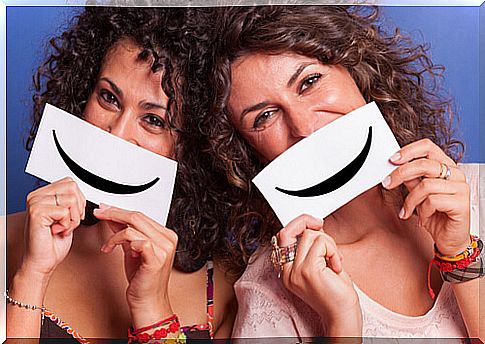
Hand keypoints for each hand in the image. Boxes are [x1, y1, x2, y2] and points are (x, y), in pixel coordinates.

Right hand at [21, 177, 85, 276]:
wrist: (42, 261)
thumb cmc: (54, 242)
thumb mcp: (66, 216)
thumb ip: (70, 200)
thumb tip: (82, 192)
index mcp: (42, 194)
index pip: (70, 183)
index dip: (78, 200)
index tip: (70, 215)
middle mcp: (36, 196)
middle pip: (72, 188)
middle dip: (77, 209)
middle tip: (66, 223)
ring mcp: (35, 203)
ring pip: (71, 199)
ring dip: (72, 218)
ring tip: (61, 228)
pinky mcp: (37, 212)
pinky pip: (65, 211)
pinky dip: (67, 225)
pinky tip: (56, 231)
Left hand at [94, 205, 175, 327]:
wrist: (148, 302)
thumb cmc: (143, 280)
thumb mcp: (131, 250)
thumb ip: (125, 233)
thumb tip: (112, 217)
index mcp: (165, 235)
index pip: (141, 215)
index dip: (120, 210)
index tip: (105, 208)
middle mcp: (167, 239)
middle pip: (137, 216)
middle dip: (114, 213)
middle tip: (99, 213)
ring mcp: (163, 248)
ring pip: (133, 227)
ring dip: (114, 234)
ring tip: (107, 245)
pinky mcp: (155, 258)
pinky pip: (133, 240)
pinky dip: (117, 241)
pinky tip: (110, 249)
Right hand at [277, 214, 361, 336]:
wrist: (343, 316)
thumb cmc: (336, 294)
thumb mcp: (321, 265)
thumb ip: (313, 247)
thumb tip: (313, 226)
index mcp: (288, 271)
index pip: (282, 237)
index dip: (298, 225)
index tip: (314, 223)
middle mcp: (288, 271)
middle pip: (289, 231)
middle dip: (305, 221)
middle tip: (319, 223)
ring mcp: (296, 271)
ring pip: (309, 235)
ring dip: (328, 243)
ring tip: (334, 259)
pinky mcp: (308, 271)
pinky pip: (321, 243)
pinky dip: (333, 250)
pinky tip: (337, 265)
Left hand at [382, 138, 469, 255]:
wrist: (449, 239)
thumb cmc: (435, 215)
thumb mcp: (417, 193)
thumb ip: (410, 179)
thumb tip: (394, 166)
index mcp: (446, 166)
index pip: (428, 147)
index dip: (408, 151)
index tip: (392, 159)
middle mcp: (456, 174)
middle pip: (424, 164)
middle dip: (400, 173)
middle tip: (388, 183)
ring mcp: (461, 188)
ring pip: (425, 185)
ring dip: (410, 200)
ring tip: (408, 210)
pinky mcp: (462, 203)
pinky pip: (433, 200)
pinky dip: (422, 210)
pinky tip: (423, 217)